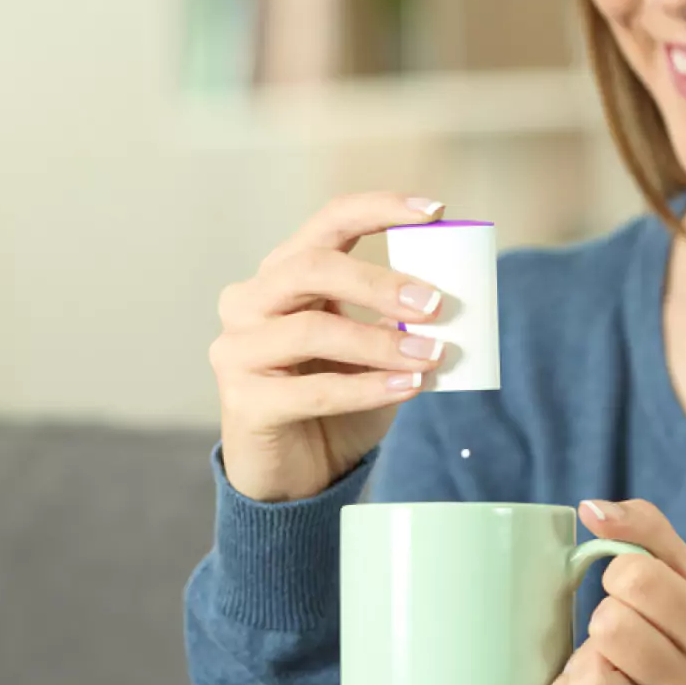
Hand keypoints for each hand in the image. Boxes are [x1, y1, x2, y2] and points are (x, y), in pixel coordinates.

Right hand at [211, 193, 449, 502]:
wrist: (298, 476)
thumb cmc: (337, 403)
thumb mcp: (374, 352)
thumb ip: (399, 322)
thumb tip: (448, 301)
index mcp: (283, 274)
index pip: (328, 222)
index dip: (380, 208)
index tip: (436, 212)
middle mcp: (249, 301)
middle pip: (312, 267)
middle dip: (380, 282)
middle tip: (436, 304)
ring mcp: (238, 350)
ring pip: (313, 329)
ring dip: (381, 342)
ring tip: (431, 356)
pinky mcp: (243, 401)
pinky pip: (314, 390)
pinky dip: (368, 388)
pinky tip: (408, 387)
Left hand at [543, 499, 685, 684]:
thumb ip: (644, 528)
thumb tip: (590, 510)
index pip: (634, 578)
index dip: (623, 573)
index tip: (637, 589)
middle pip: (608, 627)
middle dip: (606, 615)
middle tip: (624, 626)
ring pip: (586, 682)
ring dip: (585, 661)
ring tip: (607, 659)